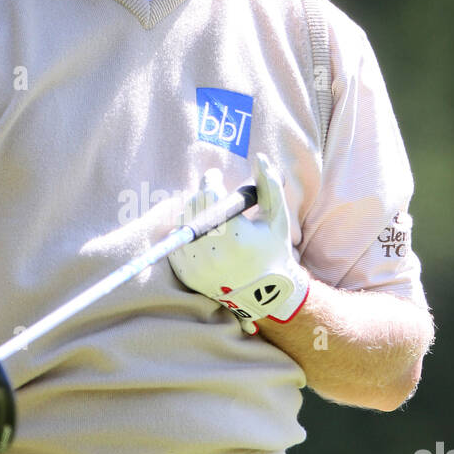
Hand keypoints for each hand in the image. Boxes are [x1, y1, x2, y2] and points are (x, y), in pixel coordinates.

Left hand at [169, 152, 309, 333]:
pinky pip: (176, 240)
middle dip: (203, 196)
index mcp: (235, 236)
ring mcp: (196, 265)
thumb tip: (259, 157)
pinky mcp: (186, 274)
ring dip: (194, 212)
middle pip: (194, 205)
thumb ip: (269, 185)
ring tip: (210, 216)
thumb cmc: (273, 251)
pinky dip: (186, 232)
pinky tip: (202, 233)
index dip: (210, 179)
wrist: (264, 296)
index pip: (210, 194)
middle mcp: (212, 252)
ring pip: (183, 222)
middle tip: (214, 197)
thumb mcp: (277, 218)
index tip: (214, 176)